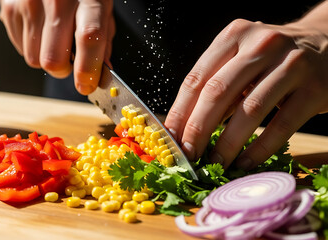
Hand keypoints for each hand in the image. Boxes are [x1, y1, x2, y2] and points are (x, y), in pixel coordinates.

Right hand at [0, 0, 114, 94]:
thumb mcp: (101, 8)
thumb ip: (102, 40)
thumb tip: (99, 72)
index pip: (89, 38)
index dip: (87, 69)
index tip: (87, 85)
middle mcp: (57, 0)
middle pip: (53, 59)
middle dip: (64, 71)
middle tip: (70, 63)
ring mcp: (29, 3)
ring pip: (34, 59)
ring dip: (47, 59)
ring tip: (55, 40)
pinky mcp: (10, 7)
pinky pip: (20, 48)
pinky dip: (33, 47)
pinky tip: (42, 32)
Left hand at [165, 18, 327, 169]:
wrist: (327, 43)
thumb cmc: (272, 57)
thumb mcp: (242, 58)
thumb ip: (217, 84)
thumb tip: (185, 127)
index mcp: (234, 36)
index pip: (196, 79)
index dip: (180, 112)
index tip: (170, 139)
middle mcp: (261, 44)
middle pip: (218, 92)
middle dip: (198, 129)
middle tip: (188, 154)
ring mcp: (291, 65)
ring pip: (249, 109)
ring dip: (228, 143)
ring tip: (215, 164)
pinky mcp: (314, 89)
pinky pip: (281, 125)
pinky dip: (260, 148)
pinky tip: (245, 163)